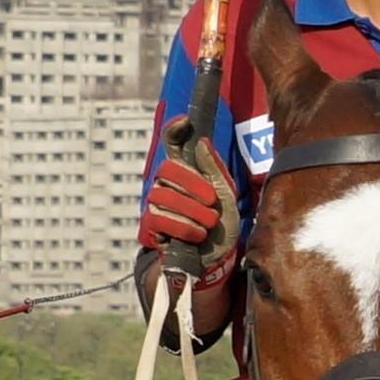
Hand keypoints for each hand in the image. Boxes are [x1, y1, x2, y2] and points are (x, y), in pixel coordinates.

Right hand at [139, 123, 239, 290]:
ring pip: (165, 196)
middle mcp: (166, 183)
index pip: (172, 144)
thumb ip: (214, 169)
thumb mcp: (226, 195)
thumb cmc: (222, 223)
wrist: (216, 257)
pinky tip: (197, 235)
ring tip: (208, 224)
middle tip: (212, 201)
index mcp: (185, 171)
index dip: (174, 130)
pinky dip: (184, 227)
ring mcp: (157, 203)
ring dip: (193, 212)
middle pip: (167, 170)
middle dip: (193, 186)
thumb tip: (201, 142)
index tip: (185, 122)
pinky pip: (161, 219)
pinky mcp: (153, 226)